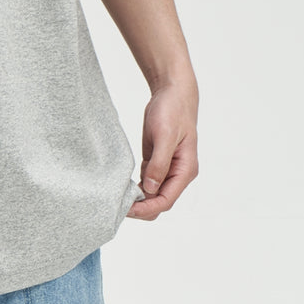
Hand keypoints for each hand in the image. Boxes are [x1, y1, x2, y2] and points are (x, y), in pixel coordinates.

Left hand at [125, 76, 198, 220]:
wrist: (173, 93)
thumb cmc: (173, 110)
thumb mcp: (165, 135)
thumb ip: (159, 163)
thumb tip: (150, 188)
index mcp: (185, 170)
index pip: (166, 200)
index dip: (147, 208)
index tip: (128, 210)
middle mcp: (178, 174)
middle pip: (160, 202)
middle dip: (141, 208)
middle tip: (118, 207)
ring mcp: (167, 169)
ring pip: (152, 194)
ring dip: (138, 200)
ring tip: (117, 201)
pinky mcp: (157, 162)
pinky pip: (147, 183)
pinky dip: (137, 189)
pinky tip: (123, 188)